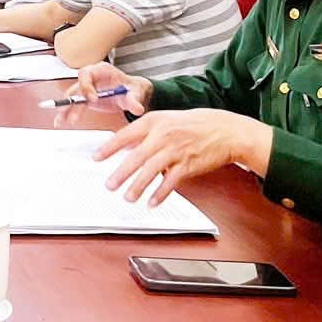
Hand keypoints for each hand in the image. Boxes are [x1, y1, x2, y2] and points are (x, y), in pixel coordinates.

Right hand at [60, 61, 152, 117]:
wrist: (132, 93)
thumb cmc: (132, 88)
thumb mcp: (136, 92)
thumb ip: (134, 100)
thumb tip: (137, 108)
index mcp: (102, 70)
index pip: (87, 73)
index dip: (87, 85)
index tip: (92, 99)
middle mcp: (91, 78)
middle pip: (76, 85)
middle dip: (72, 100)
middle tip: (72, 113)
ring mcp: (87, 88)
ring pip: (72, 96)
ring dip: (66, 108)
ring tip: (61, 119)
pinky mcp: (85, 99)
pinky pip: (73, 104)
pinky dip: (67, 112)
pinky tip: (60, 120)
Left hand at [93, 109, 272, 205]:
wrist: (225, 130)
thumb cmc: (195, 124)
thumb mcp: (166, 120)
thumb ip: (146, 132)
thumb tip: (125, 145)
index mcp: (154, 121)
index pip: (125, 135)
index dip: (109, 147)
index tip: (96, 157)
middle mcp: (162, 135)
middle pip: (136, 157)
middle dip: (121, 173)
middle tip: (109, 185)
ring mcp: (176, 151)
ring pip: (151, 171)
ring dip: (138, 186)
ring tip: (128, 197)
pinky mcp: (188, 165)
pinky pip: (171, 181)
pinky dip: (160, 193)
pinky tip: (152, 202)